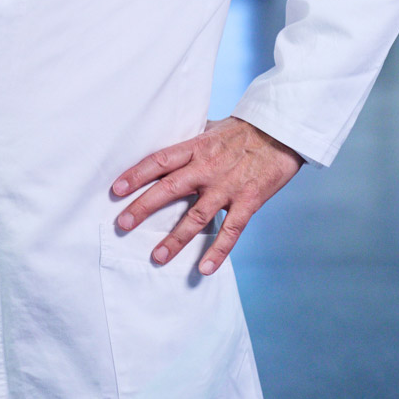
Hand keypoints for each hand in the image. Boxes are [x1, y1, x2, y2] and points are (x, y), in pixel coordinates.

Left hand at [110, 116, 303, 275]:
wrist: (282, 131)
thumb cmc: (245, 130)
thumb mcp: (212, 130)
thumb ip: (191, 143)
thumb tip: (169, 147)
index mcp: (196, 148)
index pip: (160, 161)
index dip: (136, 174)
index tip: (116, 189)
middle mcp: (208, 168)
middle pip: (169, 189)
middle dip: (143, 207)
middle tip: (122, 224)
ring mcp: (228, 186)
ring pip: (196, 216)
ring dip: (175, 239)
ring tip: (157, 256)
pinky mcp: (249, 201)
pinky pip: (231, 230)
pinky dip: (218, 251)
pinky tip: (204, 269)